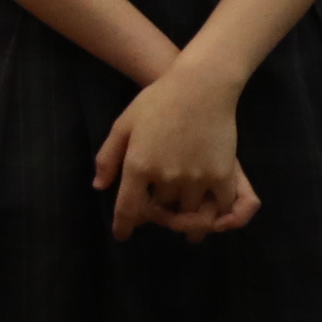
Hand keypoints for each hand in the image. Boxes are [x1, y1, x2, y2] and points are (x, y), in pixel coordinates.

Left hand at [93, 61, 259, 239]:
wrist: (201, 86)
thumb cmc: (157, 101)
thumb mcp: (124, 124)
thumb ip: (108, 157)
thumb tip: (99, 187)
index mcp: (138, 165)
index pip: (128, 208)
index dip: (124, 226)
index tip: (123, 235)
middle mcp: (166, 177)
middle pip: (161, 211)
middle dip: (157, 215)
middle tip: (157, 211)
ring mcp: (196, 177)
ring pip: (189, 212)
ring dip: (185, 216)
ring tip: (183, 216)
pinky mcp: (222, 174)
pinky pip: (221, 206)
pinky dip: (216, 214)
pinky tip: (210, 213)